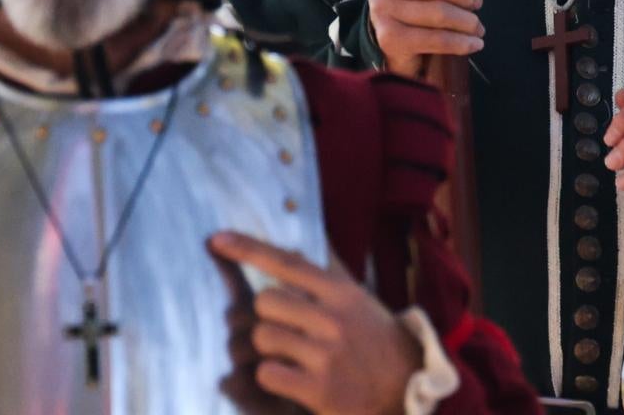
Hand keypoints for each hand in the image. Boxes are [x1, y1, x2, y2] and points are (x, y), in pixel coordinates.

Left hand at [208, 231, 422, 414]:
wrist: (406, 385)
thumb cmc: (374, 338)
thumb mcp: (358, 298)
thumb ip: (330, 271)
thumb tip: (312, 235)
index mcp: (341, 292)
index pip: (288, 262)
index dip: (249, 249)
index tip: (218, 239)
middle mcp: (334, 318)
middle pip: (265, 302)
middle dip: (266, 317)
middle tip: (285, 328)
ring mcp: (326, 354)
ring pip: (262, 337)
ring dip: (268, 349)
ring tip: (291, 355)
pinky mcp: (318, 388)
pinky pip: (266, 373)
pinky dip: (271, 377)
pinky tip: (290, 379)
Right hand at [367, 0, 493, 76]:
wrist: (398, 42)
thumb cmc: (424, 3)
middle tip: (477, 2)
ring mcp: (381, 10)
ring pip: (436, 12)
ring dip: (467, 21)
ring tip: (477, 26)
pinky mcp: (389, 39)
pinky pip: (434, 39)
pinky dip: (461, 42)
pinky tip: (474, 43)